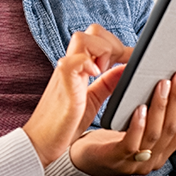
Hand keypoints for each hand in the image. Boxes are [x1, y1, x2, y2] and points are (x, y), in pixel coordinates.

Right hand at [23, 25, 131, 166]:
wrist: (41, 143)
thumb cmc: (65, 123)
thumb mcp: (93, 99)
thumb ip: (107, 83)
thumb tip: (126, 68)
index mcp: (80, 67)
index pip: (99, 38)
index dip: (118, 44)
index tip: (134, 59)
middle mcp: (72, 65)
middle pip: (92, 31)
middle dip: (112, 44)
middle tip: (119, 66)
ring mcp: (65, 73)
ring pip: (82, 38)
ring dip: (101, 50)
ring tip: (103, 72)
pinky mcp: (63, 85)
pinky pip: (72, 62)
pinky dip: (86, 63)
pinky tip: (95, 74)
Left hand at [69, 70, 175, 175]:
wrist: (80, 161)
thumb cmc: (110, 143)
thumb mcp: (141, 137)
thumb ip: (164, 132)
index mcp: (161, 154)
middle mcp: (152, 161)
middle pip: (172, 129)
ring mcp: (135, 163)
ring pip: (155, 133)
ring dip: (161, 107)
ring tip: (162, 85)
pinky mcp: (116, 159)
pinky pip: (131, 142)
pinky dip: (138, 124)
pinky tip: (140, 107)